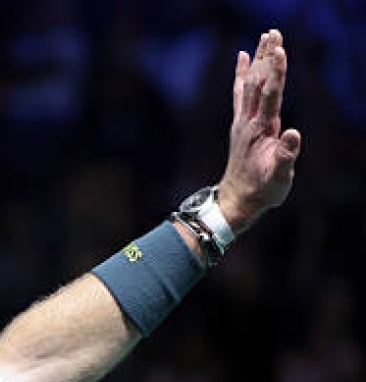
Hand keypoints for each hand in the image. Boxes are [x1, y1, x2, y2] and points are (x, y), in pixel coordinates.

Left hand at [217, 29, 302, 231]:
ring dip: (258, 59)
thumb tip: (293, 134)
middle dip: (266, 57)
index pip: (270, 95)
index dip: (275, 72)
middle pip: (259, 82)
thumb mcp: (280, 178)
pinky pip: (240, 93)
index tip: (279, 50)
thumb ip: (287, 156)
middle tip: (273, 32)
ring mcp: (243, 121)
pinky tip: (243, 56)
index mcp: (262, 130)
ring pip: (251, 83)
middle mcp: (249, 121)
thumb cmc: (262, 190)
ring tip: (265, 35)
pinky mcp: (241, 123)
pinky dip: (242, 74)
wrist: (237, 199)